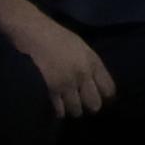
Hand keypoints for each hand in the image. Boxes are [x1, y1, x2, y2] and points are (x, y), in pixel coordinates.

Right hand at [0, 1, 117, 119]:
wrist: (35, 32)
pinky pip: (60, 109)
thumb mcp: (82, 47)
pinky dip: (60, 112)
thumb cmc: (57, 36)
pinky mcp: (52, 88)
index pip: (109, 89)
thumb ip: (90, 64)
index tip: (101, 99)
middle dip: (91, 107)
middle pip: (95, 103)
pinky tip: (59, 111)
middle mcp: (84, 74)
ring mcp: (68, 82)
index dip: (106, 97)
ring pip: (77, 109)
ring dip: (74, 110)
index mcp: (94, 62)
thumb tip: (96, 82)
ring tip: (71, 108)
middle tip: (84, 105)